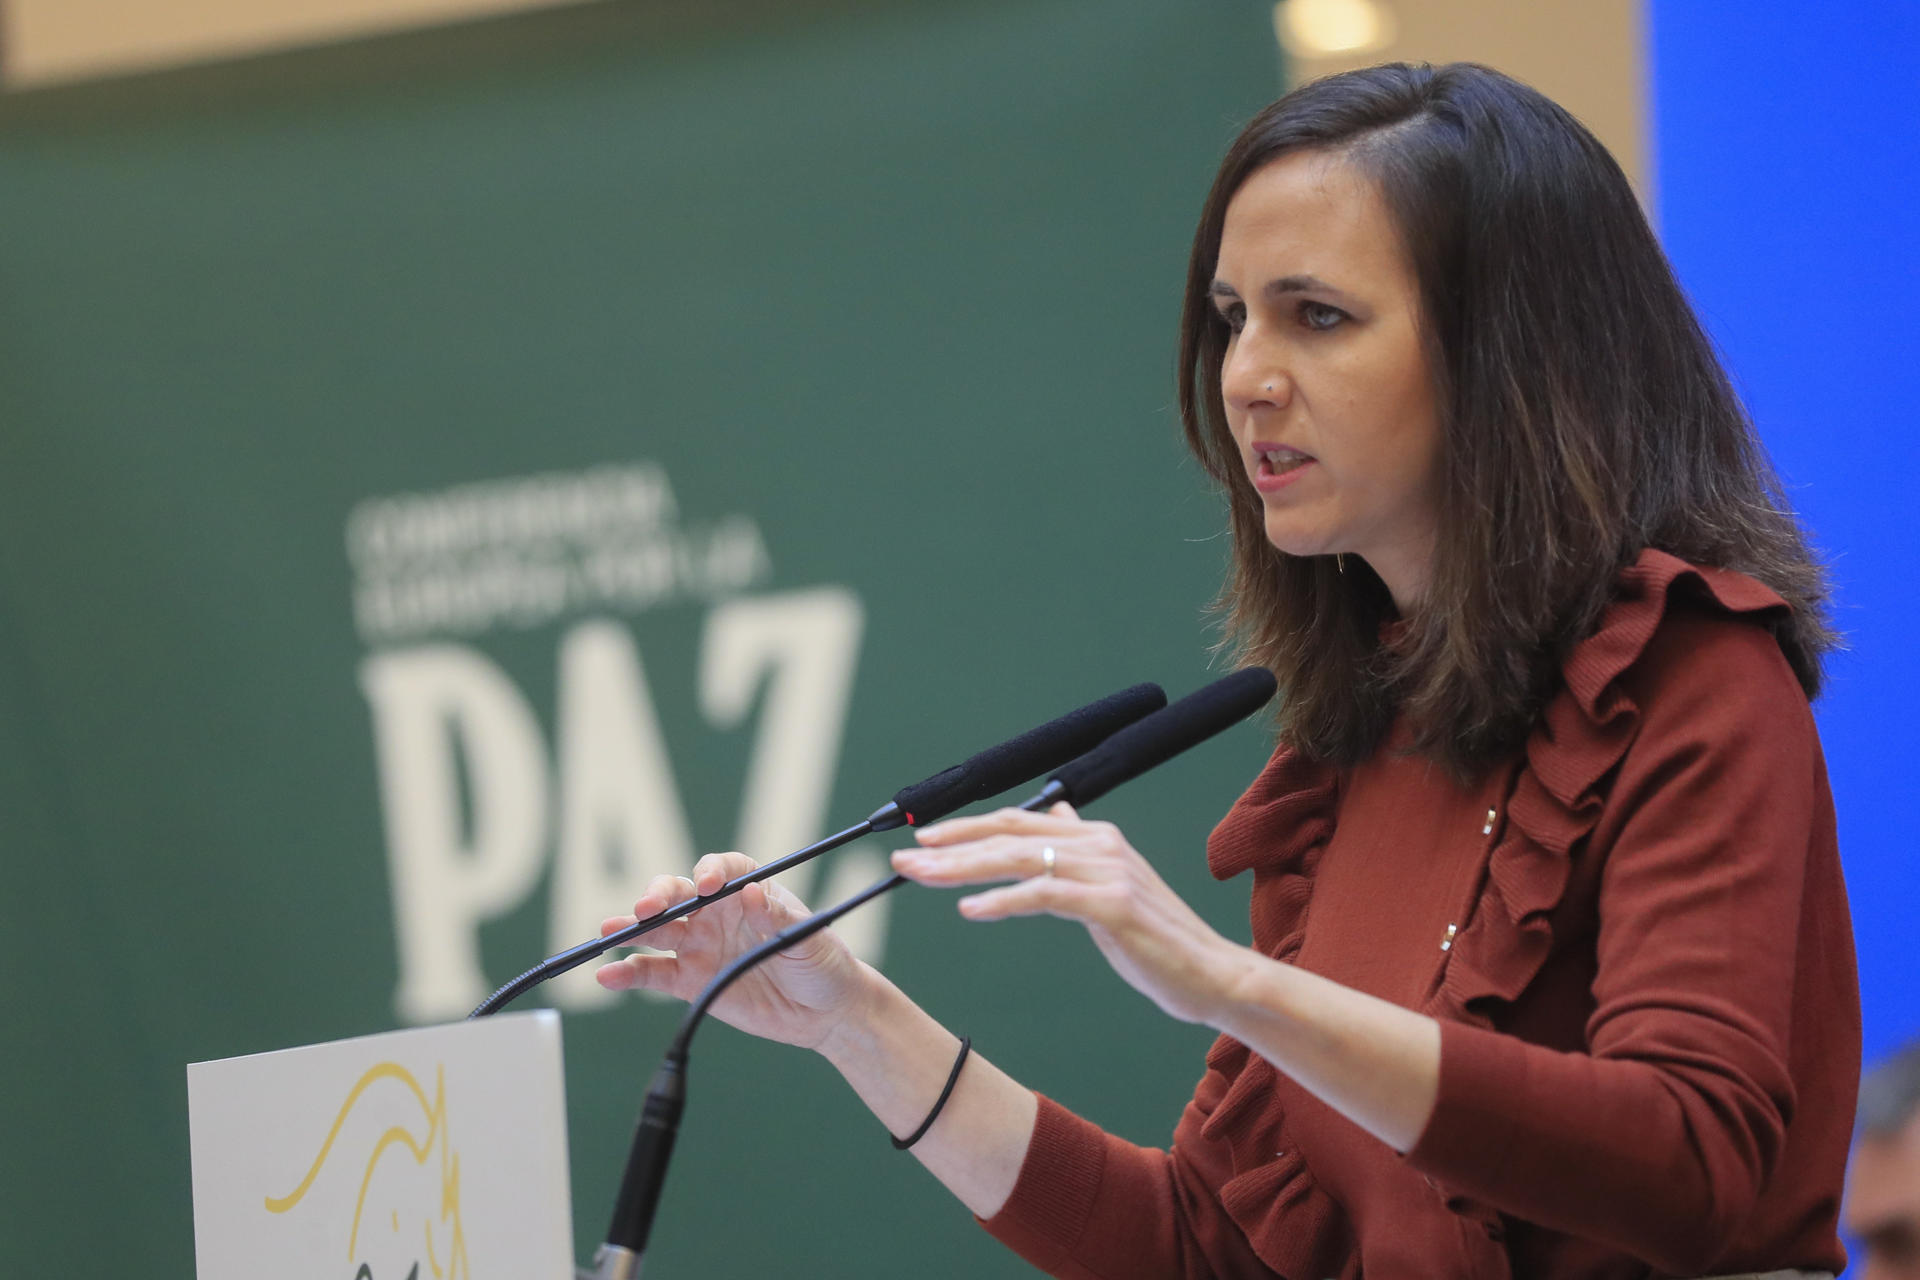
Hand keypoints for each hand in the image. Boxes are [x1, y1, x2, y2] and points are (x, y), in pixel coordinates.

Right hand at [594, 852, 874, 1050]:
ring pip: (657, 931)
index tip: (708, 885)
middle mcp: (716, 913)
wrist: (824, 1012)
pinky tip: (609, 976)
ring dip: (630, 930)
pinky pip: (653, 973)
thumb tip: (749, 892)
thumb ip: (777, 918)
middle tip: (645, 908)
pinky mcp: (689, 981)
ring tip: (607, 934)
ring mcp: (699, 945)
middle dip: (659, 897)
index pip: (721, 870)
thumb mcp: (807, 938)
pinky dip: (629, 974)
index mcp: (748, 891)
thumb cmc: (822, 963)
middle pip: (678, 894)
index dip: (710, 871)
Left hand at [890, 804, 1249, 1025]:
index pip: (1016, 822)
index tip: (921, 841)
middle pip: (1009, 835)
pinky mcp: (1113, 904)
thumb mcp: (1112, 887)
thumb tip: (1054, 816)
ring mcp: (1108, 871)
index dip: (965, 828)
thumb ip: (1078, 851)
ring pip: (1019, 859)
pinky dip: (1003, 900)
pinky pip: (1045, 895)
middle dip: (949, 846)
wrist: (1212, 975)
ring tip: (920, 877)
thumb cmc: (1157, 941)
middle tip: (901, 859)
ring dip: (962, 869)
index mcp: (1096, 838)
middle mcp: (1100, 844)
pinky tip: (970, 911)